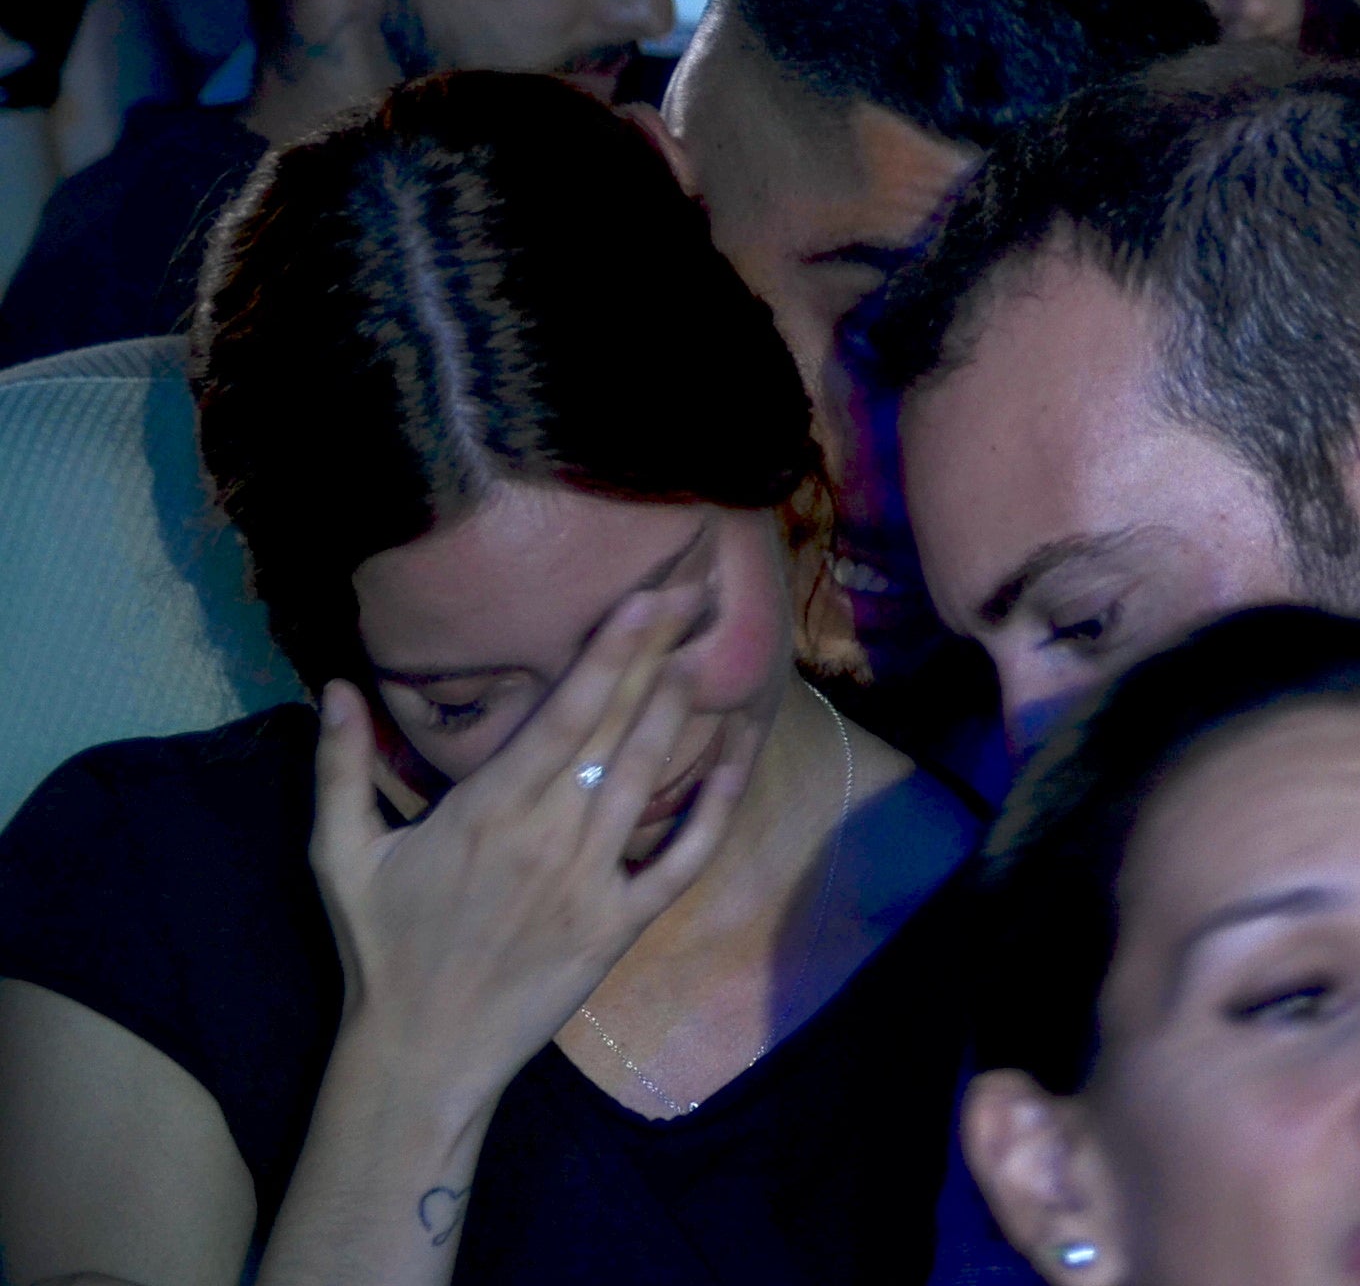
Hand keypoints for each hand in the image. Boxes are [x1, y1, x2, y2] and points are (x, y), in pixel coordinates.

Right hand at [301, 589, 728, 1115]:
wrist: (419, 1053)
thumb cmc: (380, 947)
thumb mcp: (339, 856)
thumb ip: (341, 768)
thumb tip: (334, 685)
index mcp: (487, 810)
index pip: (565, 712)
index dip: (612, 650)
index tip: (649, 597)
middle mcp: (549, 835)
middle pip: (616, 729)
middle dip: (657, 656)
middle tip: (698, 592)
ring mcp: (591, 880)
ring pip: (649, 778)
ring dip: (679, 712)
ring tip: (703, 652)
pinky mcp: (620, 924)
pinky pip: (682, 859)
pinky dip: (715, 809)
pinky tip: (737, 759)